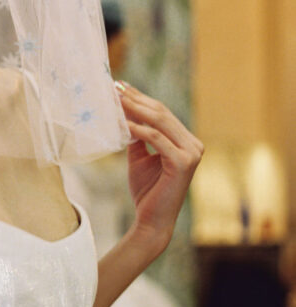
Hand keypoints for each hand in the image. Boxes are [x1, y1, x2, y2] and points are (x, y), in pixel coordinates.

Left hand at [117, 82, 202, 252]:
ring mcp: (191, 153)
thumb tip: (123, 114)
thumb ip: (137, 136)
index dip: (140, 98)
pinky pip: (157, 139)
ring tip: (115, 99)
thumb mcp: (139, 157)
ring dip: (135, 108)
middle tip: (114, 87)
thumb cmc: (147, 190)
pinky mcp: (183, 162)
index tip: (119, 86)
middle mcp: (193, 144)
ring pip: (160, 122)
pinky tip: (123, 122)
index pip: (162, 113)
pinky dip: (139, 129)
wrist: (152, 219)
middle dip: (135, 99)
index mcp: (186, 141)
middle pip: (161, 113)